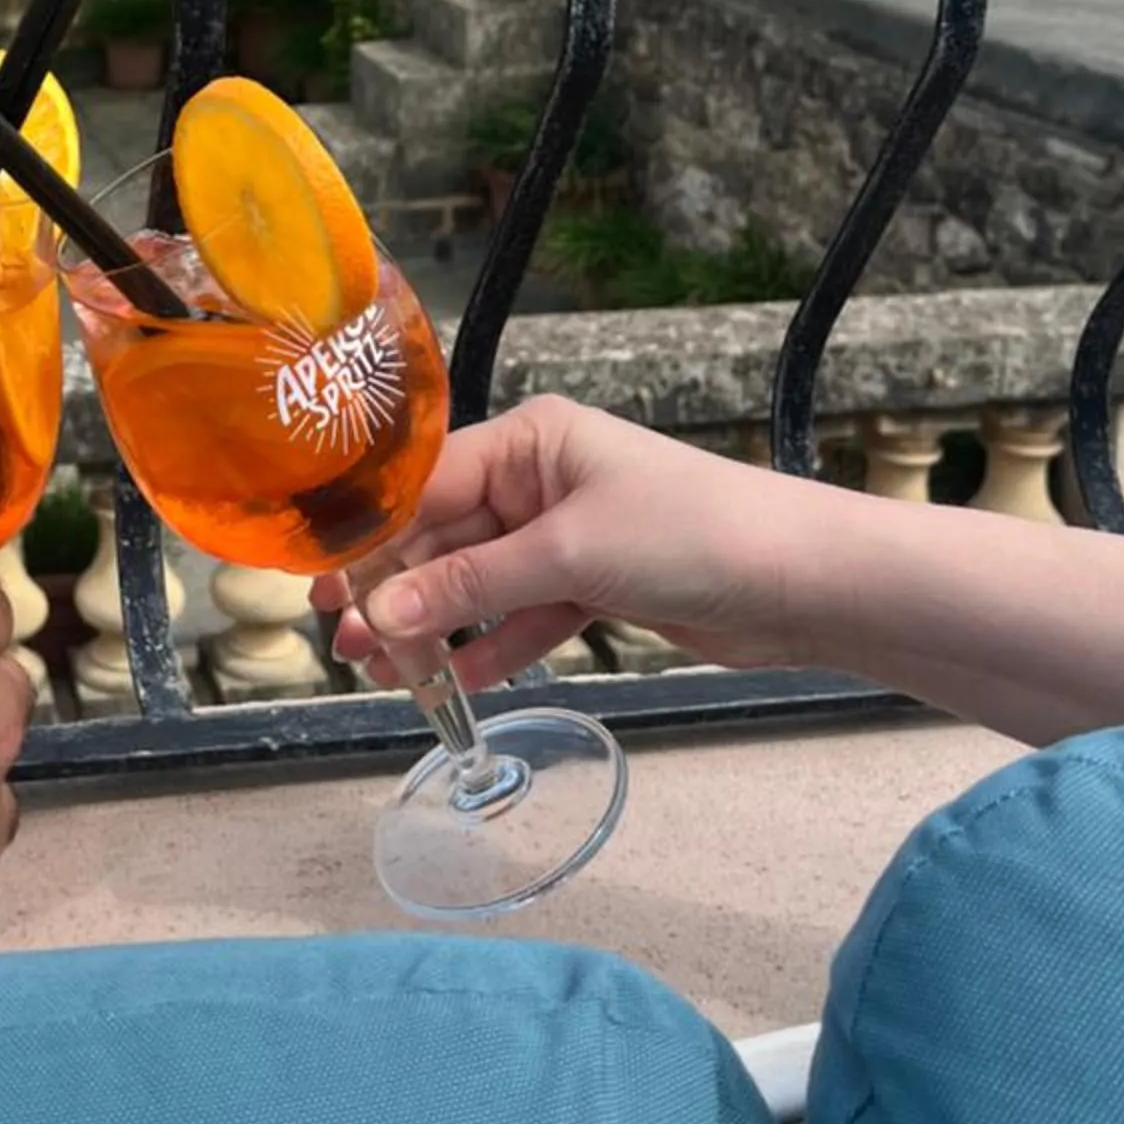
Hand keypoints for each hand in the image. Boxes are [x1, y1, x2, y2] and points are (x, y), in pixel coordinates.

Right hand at [316, 395, 811, 690]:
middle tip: (343, 638)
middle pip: (445, 535)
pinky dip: (489, 647)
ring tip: (382, 671)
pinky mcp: (594, 585)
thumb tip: (383, 613)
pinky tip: (451, 683)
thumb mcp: (570, 555)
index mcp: (532, 441)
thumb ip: (473, 587)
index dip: (372, 532)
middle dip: (396, 587)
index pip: (427, 482)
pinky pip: (522, 616)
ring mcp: (567, 535)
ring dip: (434, 625)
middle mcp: (542, 480)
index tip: (323, 580)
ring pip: (479, 582)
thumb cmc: (691, 535)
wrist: (801, 582)